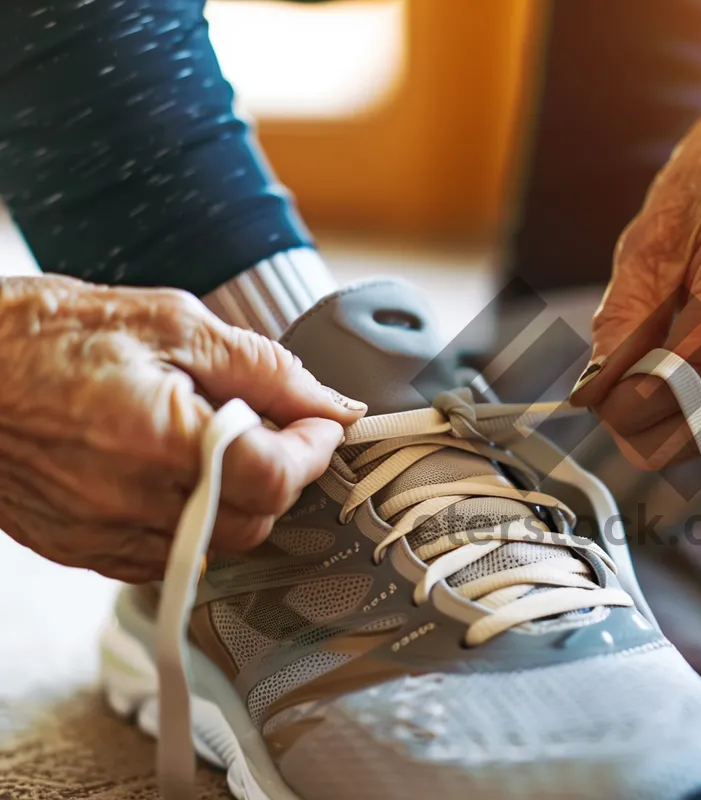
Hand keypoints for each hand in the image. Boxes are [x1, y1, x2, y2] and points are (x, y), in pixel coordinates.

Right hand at [0, 275, 364, 581]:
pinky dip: (192, 520)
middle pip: (257, 517)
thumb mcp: (172, 324)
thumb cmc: (46, 334)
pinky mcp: (82, 548)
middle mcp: (134, 500)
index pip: (278, 475)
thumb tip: (331, 403)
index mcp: (163, 439)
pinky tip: (174, 474)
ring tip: (216, 442)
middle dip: (281, 472)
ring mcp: (104, 534)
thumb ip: (265, 369)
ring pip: (217, 543)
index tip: (321, 422)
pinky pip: (168, 555)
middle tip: (271, 424)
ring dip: (239, 498)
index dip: (315, 448)